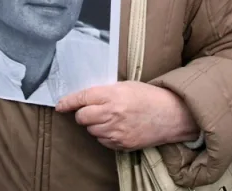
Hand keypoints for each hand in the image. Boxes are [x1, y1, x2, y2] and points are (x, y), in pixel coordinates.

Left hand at [56, 81, 199, 150]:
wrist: (171, 115)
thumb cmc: (149, 97)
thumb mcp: (127, 86)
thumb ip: (106, 91)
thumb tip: (85, 98)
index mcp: (112, 95)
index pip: (82, 98)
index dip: (68, 102)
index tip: (60, 105)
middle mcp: (112, 113)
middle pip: (82, 117)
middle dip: (83, 114)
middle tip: (93, 110)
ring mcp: (116, 131)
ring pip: (91, 131)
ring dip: (95, 125)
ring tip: (111, 118)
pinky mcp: (121, 144)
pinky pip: (103, 141)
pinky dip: (105, 135)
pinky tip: (118, 128)